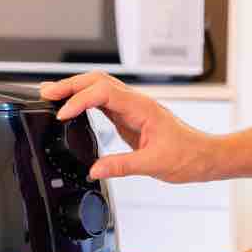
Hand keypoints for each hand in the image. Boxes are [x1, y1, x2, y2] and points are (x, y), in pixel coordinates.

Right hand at [40, 71, 220, 182]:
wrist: (205, 157)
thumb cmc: (188, 156)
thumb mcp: (155, 165)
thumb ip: (122, 166)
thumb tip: (95, 170)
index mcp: (142, 108)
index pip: (104, 92)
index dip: (80, 100)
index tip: (63, 114)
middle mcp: (136, 103)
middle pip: (97, 81)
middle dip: (70, 85)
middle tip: (46, 94)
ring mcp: (133, 108)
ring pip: (99, 88)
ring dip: (75, 89)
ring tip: (51, 96)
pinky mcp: (130, 118)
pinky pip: (103, 102)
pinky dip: (84, 101)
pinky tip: (72, 108)